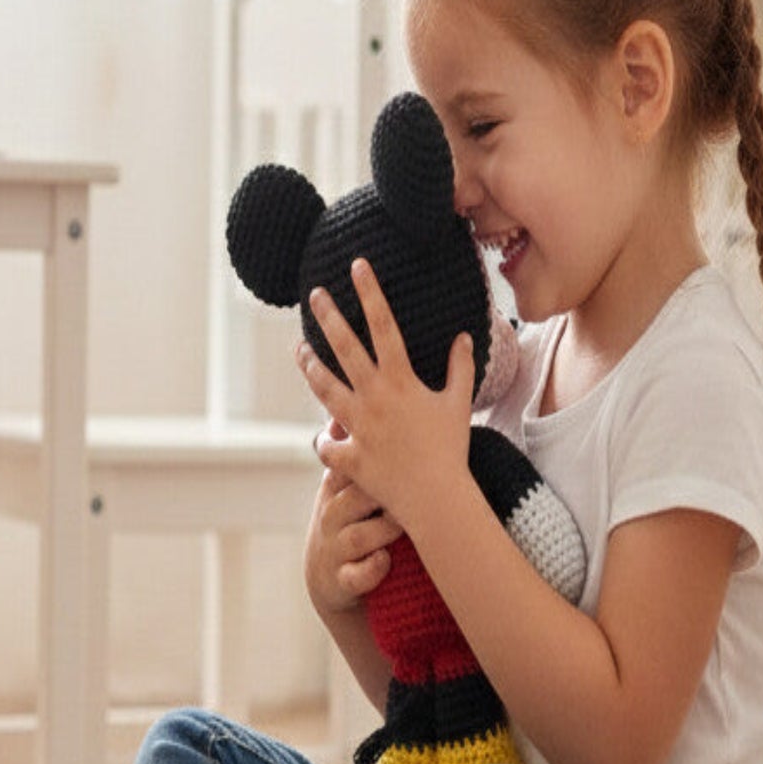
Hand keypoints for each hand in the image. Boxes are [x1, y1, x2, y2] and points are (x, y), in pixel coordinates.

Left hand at [296, 257, 474, 528]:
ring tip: (299, 349)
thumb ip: (460, 369)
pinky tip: (322, 434)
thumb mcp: (459, 404)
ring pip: (324, 388)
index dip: (370, 292)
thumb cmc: (452, 449)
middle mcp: (374, 397)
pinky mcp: (348, 454)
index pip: (383, 325)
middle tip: (315, 293)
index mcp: (402, 381)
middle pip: (344, 347)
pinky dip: (325, 440)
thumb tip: (462, 337)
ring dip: (310, 366)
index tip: (357, 265)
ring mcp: (357, 425)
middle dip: (328, 316)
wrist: (439, 498)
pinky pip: (326, 444)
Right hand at [304, 454, 402, 617]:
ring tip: (405, 525)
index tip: (398, 440)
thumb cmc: (348, 519)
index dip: (372, 452)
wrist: (328, 575)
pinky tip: (386, 562)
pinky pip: (357, 574)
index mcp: (337, 487)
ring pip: (359, 535)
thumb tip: (362, 403)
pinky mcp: (343, 578)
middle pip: (355, 495)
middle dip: (380, 490)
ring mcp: (336, 546)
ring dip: (385, 530)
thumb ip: (356, 445)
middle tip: (412, 485)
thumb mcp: (344, 483)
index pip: (350, 461)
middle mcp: (332, 514)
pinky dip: (372, 569)